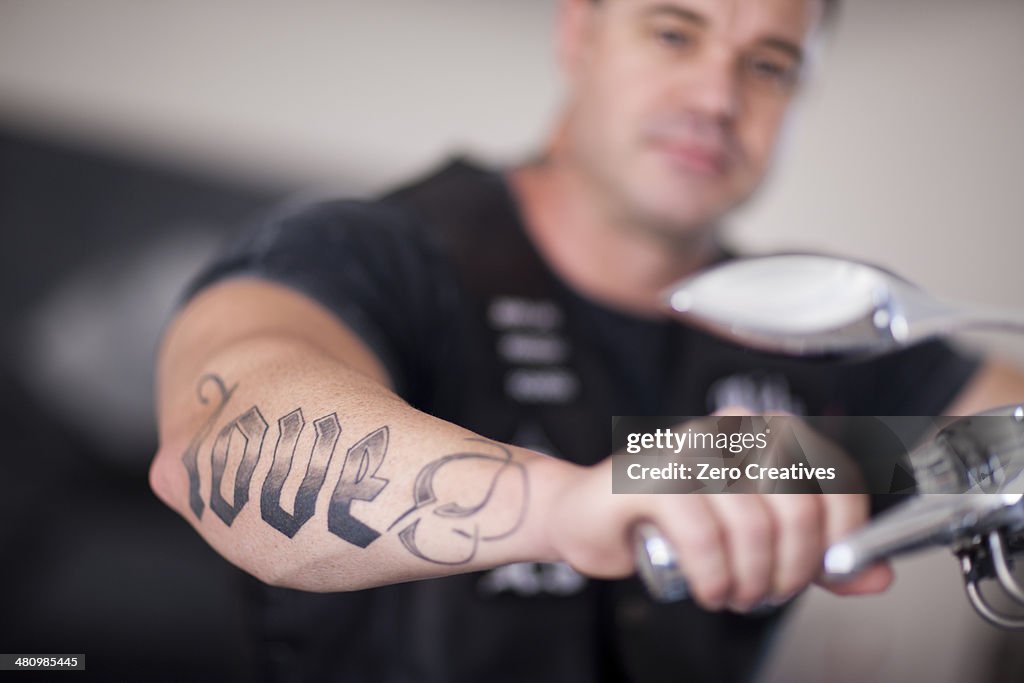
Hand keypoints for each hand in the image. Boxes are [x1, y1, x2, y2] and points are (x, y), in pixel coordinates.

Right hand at [546, 443, 891, 611]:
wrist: (588, 517)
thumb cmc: (671, 521)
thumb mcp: (757, 539)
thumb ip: (817, 555)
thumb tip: (876, 574)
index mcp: (765, 431)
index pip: (835, 475)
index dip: (843, 533)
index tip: (824, 567)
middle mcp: (730, 429)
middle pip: (798, 504)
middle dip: (792, 569)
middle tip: (769, 592)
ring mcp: (687, 448)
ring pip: (753, 523)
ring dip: (750, 580)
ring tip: (735, 593)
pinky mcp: (649, 475)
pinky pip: (702, 533)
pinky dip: (714, 576)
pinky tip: (708, 587)